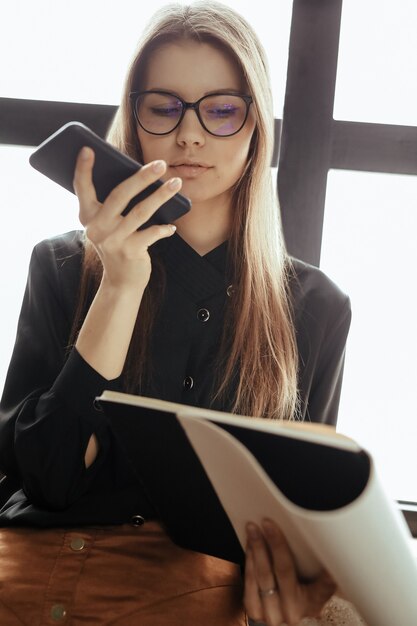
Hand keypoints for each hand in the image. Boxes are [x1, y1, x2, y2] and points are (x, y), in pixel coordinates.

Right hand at [73, 146, 180, 291]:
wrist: (121, 282)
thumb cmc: (117, 244)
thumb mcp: (108, 225)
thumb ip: (113, 205)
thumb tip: (138, 176)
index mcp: (87, 216)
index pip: (82, 188)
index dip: (83, 168)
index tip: (88, 149)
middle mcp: (97, 227)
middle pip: (120, 195)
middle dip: (141, 177)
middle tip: (160, 163)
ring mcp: (114, 240)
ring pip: (141, 211)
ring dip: (161, 195)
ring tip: (176, 183)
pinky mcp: (130, 252)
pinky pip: (151, 234)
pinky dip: (164, 229)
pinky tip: (172, 226)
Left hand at [244, 519, 335, 625]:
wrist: (284, 607)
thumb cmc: (303, 586)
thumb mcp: (317, 579)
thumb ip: (322, 567)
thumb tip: (331, 540)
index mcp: (314, 603)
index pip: (321, 582)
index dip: (322, 568)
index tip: (313, 539)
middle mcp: (294, 613)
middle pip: (284, 572)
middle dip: (275, 544)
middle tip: (269, 523)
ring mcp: (273, 614)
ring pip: (263, 576)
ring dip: (257, 548)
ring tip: (254, 528)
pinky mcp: (255, 611)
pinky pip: (250, 582)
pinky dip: (249, 560)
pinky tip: (250, 544)